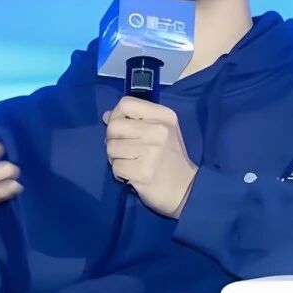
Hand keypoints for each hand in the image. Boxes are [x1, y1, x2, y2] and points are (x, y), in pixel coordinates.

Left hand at [102, 96, 198, 218]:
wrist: (186, 189)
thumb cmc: (169, 158)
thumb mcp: (159, 131)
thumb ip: (134, 120)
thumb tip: (106, 116)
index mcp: (164, 116)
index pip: (126, 103)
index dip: (116, 116)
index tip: (122, 129)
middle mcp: (159, 130)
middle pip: (114, 126)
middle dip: (112, 140)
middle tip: (124, 150)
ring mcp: (152, 151)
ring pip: (111, 147)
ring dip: (115, 158)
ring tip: (130, 162)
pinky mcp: (143, 171)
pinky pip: (116, 166)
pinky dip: (119, 172)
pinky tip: (132, 174)